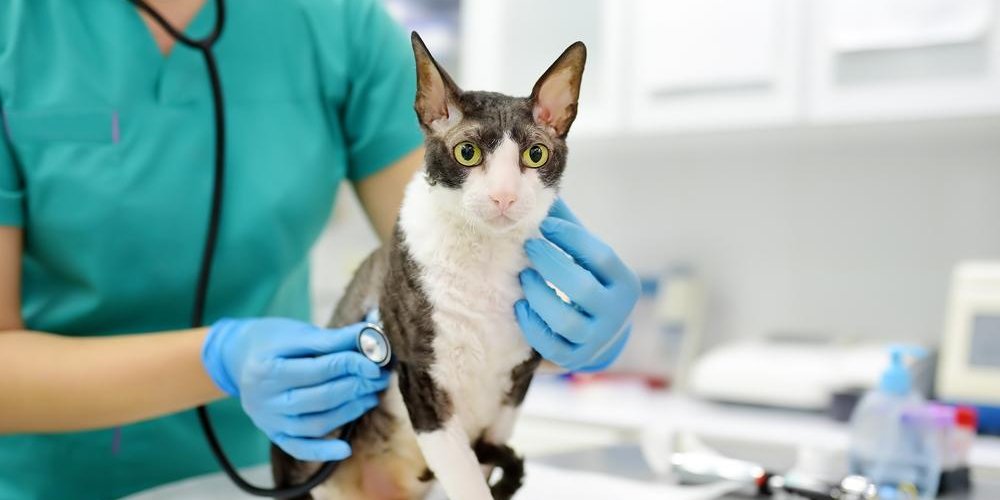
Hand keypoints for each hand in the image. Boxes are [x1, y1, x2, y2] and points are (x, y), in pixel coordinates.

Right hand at [201, 318, 388, 461]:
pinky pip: (300, 448)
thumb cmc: (273, 341)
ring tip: (370, 396)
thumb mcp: (298, 333)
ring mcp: (268, 420)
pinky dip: (323, 451)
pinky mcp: (273, 433)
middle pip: (320, 398)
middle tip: (379, 378)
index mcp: (268, 368)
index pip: (320, 369)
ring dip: (349, 411)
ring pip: (316, 423)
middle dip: (356, 387)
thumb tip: (371, 337)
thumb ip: (334, 339)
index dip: (352, 365)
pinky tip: (346, 448)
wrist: (239, 358)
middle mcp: (265, 399)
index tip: (375, 363)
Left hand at [516, 199, 639, 371]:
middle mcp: (616, 313)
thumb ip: (568, 228)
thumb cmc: (588, 282)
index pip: (602, 257)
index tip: (546, 223)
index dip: (573, 238)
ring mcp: (596, 339)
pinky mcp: (574, 358)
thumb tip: (541, 188)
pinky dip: (531, 325)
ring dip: (539, 295)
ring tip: (523, 277)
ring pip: (565, 320)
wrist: (599, 335)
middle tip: (528, 247)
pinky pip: (549, 345)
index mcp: (625, 283)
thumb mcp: (586, 258)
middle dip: (551, 264)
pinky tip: (520, 307)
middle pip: (582, 289)